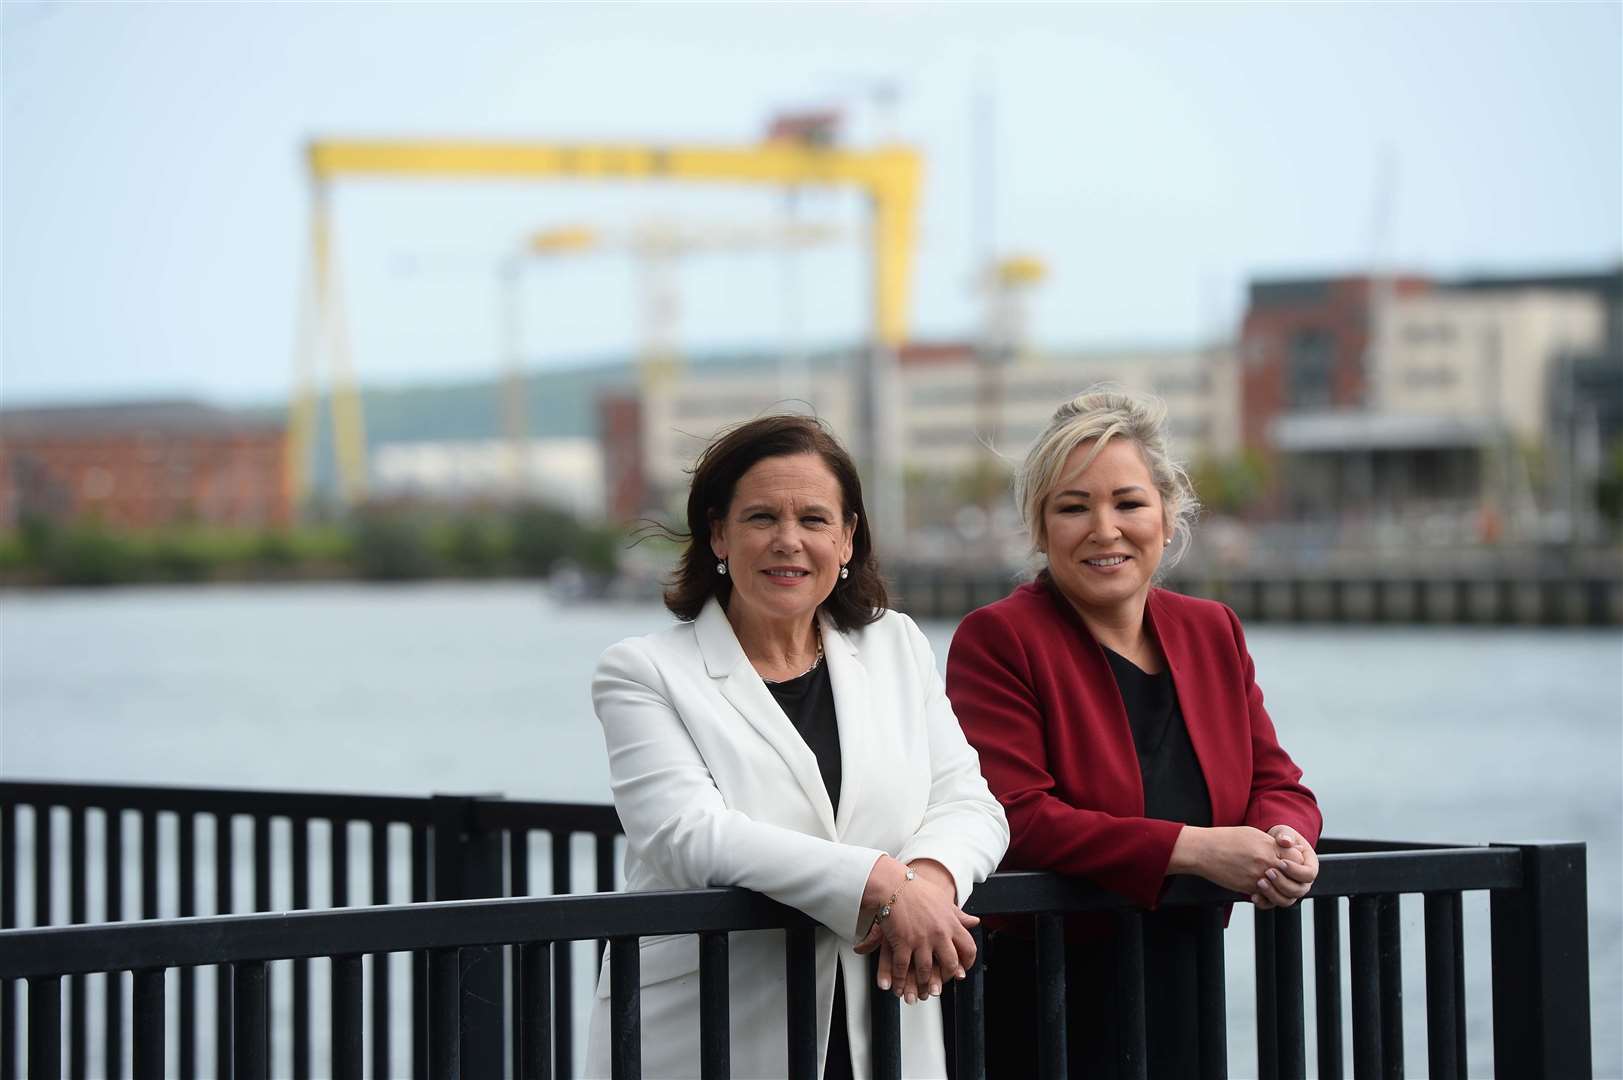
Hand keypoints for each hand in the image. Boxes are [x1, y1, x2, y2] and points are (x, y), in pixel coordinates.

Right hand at [854, 857, 978, 1001]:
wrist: (894, 883)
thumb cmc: (917, 890)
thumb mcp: (943, 901)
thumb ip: (959, 915)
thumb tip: (974, 922)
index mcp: (951, 923)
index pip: (968, 948)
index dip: (967, 962)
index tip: (962, 969)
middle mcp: (939, 934)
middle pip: (949, 964)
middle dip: (945, 978)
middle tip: (940, 986)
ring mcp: (921, 940)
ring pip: (926, 970)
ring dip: (923, 985)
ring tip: (920, 993)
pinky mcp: (903, 942)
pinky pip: (902, 968)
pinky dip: (900, 981)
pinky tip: (898, 987)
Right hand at [1170, 825, 1291, 898]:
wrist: (1203, 850)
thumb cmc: (1225, 839)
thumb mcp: (1252, 834)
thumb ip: (1273, 843)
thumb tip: (1291, 848)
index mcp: (1269, 847)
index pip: (1297, 859)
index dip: (1297, 862)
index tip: (1291, 862)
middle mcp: (1266, 862)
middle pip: (1293, 877)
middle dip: (1293, 878)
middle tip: (1287, 877)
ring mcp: (1257, 876)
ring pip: (1282, 891)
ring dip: (1282, 891)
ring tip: (1276, 885)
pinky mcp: (1248, 888)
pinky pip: (1266, 897)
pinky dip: (1267, 896)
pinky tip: (1262, 890)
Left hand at [1251, 826, 1318, 908]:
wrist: (1268, 847)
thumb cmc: (1281, 838)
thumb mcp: (1284, 832)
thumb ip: (1286, 835)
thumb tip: (1286, 841)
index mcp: (1309, 866)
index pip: (1309, 874)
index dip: (1296, 871)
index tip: (1281, 862)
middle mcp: (1302, 881)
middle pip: (1299, 890)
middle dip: (1283, 882)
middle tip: (1269, 872)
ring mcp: (1290, 890)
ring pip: (1287, 900)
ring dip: (1273, 894)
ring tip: (1260, 882)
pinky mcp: (1277, 895)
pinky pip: (1273, 904)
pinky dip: (1264, 902)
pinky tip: (1254, 895)